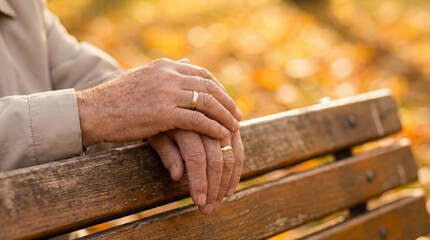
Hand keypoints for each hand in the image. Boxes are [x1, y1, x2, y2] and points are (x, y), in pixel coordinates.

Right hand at [76, 58, 241, 145]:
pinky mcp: (164, 113)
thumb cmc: (116, 98)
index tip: (227, 100)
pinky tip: (222, 135)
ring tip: (235, 127)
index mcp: (165, 66)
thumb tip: (187, 63)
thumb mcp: (144, 77)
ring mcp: (167, 93)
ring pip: (207, 103)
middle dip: (227, 102)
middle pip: (209, 87)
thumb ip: (167, 72)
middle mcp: (168, 75)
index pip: (202, 74)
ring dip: (225, 116)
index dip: (219, 88)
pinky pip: (197, 120)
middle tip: (238, 115)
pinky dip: (213, 128)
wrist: (94, 111)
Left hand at [149, 130, 243, 214]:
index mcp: (185, 124)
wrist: (182, 100)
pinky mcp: (232, 126)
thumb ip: (168, 154)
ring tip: (217, 204)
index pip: (196, 158)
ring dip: (225, 185)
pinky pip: (239, 151)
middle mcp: (207, 123)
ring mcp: (222, 124)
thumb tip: (177, 176)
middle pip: (215, 160)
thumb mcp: (157, 136)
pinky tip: (228, 191)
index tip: (199, 202)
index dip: (199, 181)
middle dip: (213, 188)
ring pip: (230, 158)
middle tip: (207, 210)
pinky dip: (236, 173)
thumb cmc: (164, 123)